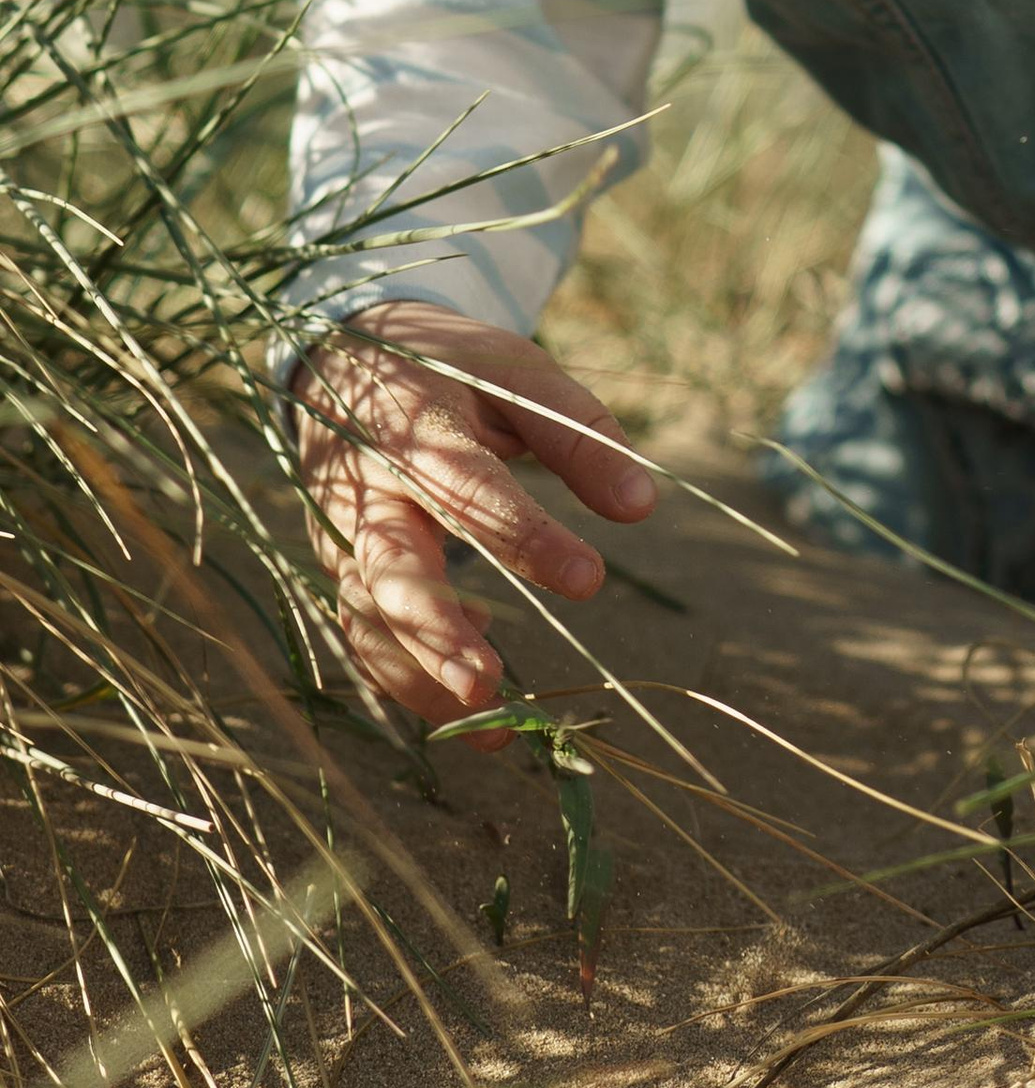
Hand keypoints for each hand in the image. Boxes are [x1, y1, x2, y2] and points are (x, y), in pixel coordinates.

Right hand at [293, 300, 654, 724]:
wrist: (342, 359)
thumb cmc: (449, 367)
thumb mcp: (517, 373)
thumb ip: (579, 435)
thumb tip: (642, 505)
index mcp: (416, 432)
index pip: (469, 491)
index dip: (526, 539)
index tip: (589, 579)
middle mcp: (366, 492)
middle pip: (390, 571)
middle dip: (436, 632)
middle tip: (488, 686)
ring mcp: (342, 537)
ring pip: (367, 620)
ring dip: (419, 678)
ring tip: (491, 728)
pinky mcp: (339, 569)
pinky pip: (362, 634)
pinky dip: (405, 675)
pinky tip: (469, 690)